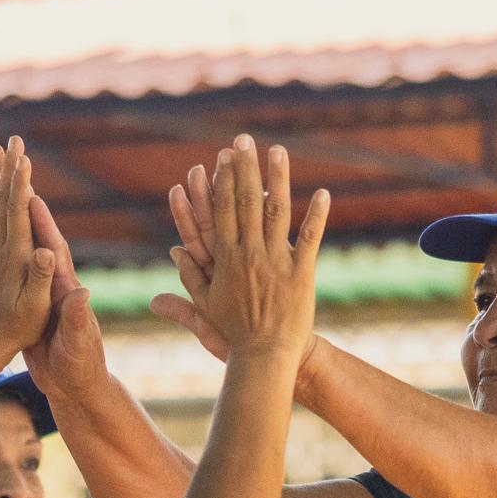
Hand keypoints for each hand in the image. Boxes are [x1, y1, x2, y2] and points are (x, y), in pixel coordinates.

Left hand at [0, 138, 57, 371]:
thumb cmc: (21, 327)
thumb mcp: (37, 306)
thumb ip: (40, 277)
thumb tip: (43, 249)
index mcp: (15, 255)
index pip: (17, 212)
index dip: (21, 183)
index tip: (23, 157)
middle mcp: (0, 247)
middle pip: (3, 200)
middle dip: (9, 168)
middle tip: (12, 139)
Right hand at [22, 195, 104, 392]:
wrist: (76, 387)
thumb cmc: (81, 368)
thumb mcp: (78, 345)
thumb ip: (78, 320)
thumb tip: (82, 294)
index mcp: (68, 292)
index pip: (55, 252)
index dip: (44, 226)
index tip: (33, 197)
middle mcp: (59, 285)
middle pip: (43, 240)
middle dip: (31, 211)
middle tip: (19, 178)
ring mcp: (47, 293)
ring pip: (30, 250)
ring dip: (19, 222)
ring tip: (8, 194)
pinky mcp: (37, 303)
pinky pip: (22, 268)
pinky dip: (13, 249)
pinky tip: (4, 235)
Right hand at [149, 135, 327, 366]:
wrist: (265, 358)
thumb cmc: (232, 335)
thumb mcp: (204, 307)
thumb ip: (188, 279)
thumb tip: (173, 253)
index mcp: (226, 259)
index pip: (221, 211)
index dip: (222, 181)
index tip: (222, 156)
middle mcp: (250, 254)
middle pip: (246, 202)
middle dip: (245, 168)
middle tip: (245, 139)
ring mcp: (277, 262)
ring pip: (277, 213)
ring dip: (278, 179)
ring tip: (278, 150)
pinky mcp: (302, 274)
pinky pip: (311, 240)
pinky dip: (317, 217)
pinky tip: (323, 193)